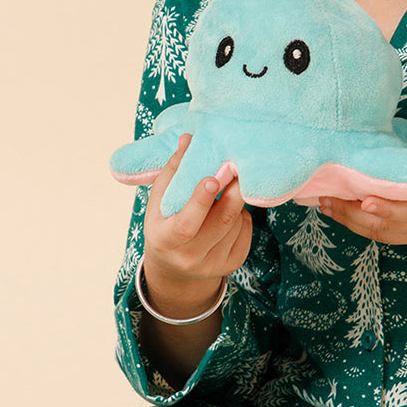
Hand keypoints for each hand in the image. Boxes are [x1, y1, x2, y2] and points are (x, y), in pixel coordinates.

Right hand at [141, 133, 252, 316]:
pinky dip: (241, 216)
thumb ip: (174, 170)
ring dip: (234, 201)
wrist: (175, 268)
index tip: (213, 178)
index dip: (201, 201)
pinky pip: (246, 230)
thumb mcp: (160, 200)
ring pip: (236, 223)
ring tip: (224, 192)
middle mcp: (189, 257)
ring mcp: (213, 264)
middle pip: (222, 221)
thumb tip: (188, 138)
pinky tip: (227, 213)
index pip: (186, 224)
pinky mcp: (232, 264)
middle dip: (233, 191)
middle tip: (236, 167)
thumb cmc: (165, 223)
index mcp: (165, 240)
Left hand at [319, 123, 406, 263]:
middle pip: (385, 226)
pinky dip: (365, 227)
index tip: (363, 199)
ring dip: (352, 223)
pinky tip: (346, 214)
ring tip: (325, 206)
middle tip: (323, 198)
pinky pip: (389, 236)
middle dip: (352, 215)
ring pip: (382, 235)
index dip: (386, 207)